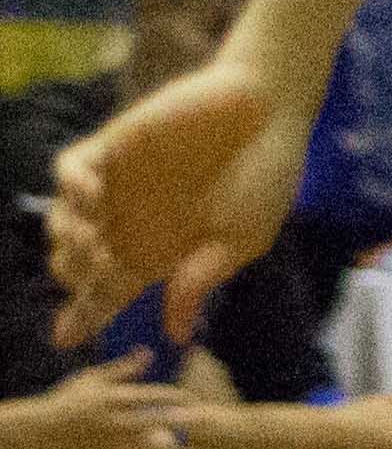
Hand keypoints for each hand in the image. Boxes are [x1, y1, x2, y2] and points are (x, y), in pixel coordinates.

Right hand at [15, 355, 190, 448]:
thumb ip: (123, 368)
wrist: (39, 429)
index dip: (176, 397)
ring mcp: (107, 443)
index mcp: (114, 399)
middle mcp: (114, 421)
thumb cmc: (67, 399)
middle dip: (180, 423)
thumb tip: (149, 352)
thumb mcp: (93, 379)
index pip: (152, 395)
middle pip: (154, 421)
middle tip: (204, 425)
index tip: (194, 399)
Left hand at [51, 51, 305, 338]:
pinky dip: (72, 187)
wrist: (273, 110)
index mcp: (160, 251)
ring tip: (96, 243)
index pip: (108, 292)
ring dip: (68, 239)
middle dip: (76, 277)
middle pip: (75, 263)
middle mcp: (131, 222)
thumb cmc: (267, 176)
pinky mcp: (115, 146)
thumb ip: (199, 281)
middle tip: (103, 273)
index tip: (66, 338)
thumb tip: (174, 334)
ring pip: (61, 221)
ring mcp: (119, 184)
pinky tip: (96, 198)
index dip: (84, 316)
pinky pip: (68, 169)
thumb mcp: (241, 239)